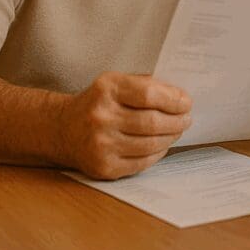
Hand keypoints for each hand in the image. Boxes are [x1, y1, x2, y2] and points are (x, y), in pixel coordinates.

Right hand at [57, 72, 191, 179]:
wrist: (62, 129)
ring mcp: (100, 144)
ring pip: (151, 144)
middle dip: (177, 121)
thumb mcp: (117, 83)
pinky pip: (142, 162)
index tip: (187, 102)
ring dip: (171, 137)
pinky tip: (161, 145)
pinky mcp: (103, 166)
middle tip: (187, 119)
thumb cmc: (100, 103)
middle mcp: (100, 117)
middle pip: (152, 122)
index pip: (149, 95)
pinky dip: (158, 153)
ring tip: (177, 130)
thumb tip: (181, 98)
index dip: (174, 100)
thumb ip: (148, 85)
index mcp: (107, 89)